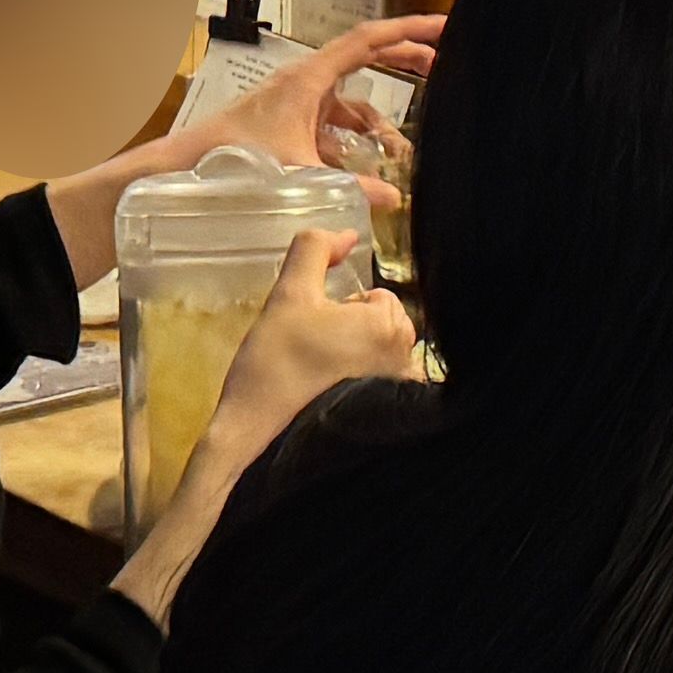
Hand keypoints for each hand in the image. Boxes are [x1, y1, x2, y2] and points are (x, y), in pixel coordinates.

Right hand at [201, 228, 422, 472]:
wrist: (265, 439)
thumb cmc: (277, 366)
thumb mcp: (288, 296)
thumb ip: (313, 250)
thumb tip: (346, 234)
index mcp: (389, 324)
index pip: (373, 296)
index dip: (338, 308)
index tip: (310, 331)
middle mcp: (408, 359)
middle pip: (379, 326)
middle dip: (348, 334)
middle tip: (309, 353)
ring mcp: (400, 394)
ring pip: (378, 358)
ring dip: (353, 362)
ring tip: (316, 380)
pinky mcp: (390, 423)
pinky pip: (380, 390)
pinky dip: (362, 392)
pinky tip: (331, 403)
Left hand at [222, 12, 439, 219]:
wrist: (188, 164)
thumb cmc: (234, 155)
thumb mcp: (299, 172)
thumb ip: (350, 187)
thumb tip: (394, 199)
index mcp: (311, 77)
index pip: (370, 40)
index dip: (409, 30)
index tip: (443, 26)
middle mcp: (308, 82)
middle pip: (367, 59)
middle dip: (405, 60)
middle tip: (443, 66)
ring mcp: (300, 102)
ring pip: (353, 103)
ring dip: (379, 122)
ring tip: (404, 150)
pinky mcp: (293, 124)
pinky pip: (334, 127)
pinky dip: (354, 143)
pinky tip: (369, 171)